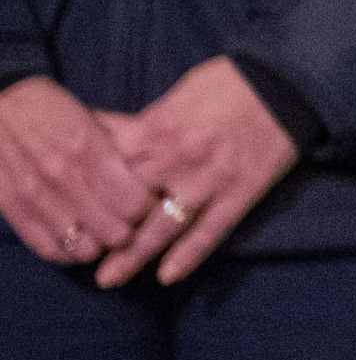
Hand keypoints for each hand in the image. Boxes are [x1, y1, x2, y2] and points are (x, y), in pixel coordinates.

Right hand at [0, 75, 154, 266]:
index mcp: (88, 149)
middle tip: (131, 222)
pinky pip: (50, 249)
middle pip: (114, 232)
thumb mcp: (87, 115)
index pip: (133, 202)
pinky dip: (69, 252)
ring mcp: (35, 198)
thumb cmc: (45, 108)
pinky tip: (79, 240)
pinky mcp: (12, 210)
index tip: (149, 204)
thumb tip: (153, 162)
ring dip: (100, 244)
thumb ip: (117, 143)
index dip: (147, 209)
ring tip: (104, 232)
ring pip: (84, 247)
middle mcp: (62, 177)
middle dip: (129, 230)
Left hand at [89, 59, 298, 285]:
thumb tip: (104, 138)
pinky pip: (211, 230)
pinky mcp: (241, 192)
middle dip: (99, 231)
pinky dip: (189, 255)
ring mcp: (210, 179)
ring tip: (108, 279)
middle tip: (75, 255)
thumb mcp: (177, 93)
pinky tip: (167, 276)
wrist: (286, 80)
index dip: (82, 194)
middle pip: (127, 204)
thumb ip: (143, 123)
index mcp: (158, 129)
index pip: (107, 168)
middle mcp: (178, 158)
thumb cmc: (228, 83)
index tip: (64, 213)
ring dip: (133, 256)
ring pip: (164, 226)